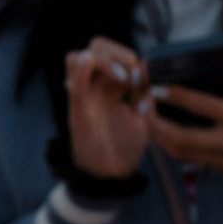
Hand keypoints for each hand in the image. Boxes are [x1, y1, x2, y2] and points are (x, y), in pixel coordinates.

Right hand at [63, 41, 150, 184]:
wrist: (112, 176)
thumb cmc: (124, 147)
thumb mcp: (144, 117)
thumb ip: (144, 93)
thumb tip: (148, 65)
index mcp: (110, 86)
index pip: (113, 53)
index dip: (128, 57)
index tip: (142, 77)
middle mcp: (94, 87)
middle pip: (96, 48)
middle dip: (116, 53)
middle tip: (131, 76)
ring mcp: (84, 97)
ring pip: (77, 57)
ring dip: (102, 60)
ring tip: (120, 78)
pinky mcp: (77, 112)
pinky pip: (74, 85)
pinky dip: (79, 70)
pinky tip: (87, 61)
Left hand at [144, 62, 222, 200]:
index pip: (204, 106)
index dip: (177, 96)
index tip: (159, 87)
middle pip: (182, 137)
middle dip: (156, 122)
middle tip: (143, 106)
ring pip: (182, 152)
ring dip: (159, 137)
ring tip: (147, 119)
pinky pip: (191, 159)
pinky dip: (172, 146)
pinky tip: (164, 132)